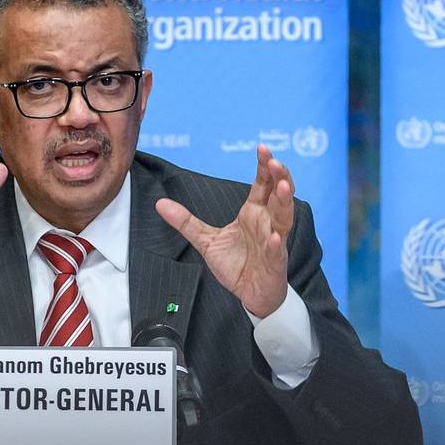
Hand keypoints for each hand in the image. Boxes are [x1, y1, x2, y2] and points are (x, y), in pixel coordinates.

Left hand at [155, 145, 292, 320]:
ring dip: (284, 201)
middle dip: (279, 176)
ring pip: (284, 217)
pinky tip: (275, 237)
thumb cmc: (237, 265)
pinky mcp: (274, 263)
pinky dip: (276, 244)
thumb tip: (160, 204)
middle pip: (278, 194)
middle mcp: (267, 222)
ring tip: (282, 186)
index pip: (262, 184)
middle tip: (275, 160)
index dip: (263, 166)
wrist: (251, 295)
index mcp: (253, 213)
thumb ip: (186, 222)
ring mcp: (274, 241)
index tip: (261, 148)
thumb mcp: (206, 241)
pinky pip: (277, 251)